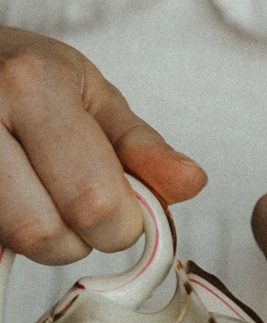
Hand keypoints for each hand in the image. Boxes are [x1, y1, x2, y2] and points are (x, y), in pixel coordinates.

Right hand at [0, 29, 204, 262]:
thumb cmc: (32, 80)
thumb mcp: (94, 96)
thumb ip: (143, 148)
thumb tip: (191, 182)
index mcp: (33, 86)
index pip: (96, 203)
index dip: (121, 222)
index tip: (117, 202)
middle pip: (50, 233)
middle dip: (79, 235)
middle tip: (73, 198)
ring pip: (20, 242)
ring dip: (46, 238)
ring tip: (43, 195)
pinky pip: (1, 240)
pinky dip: (18, 233)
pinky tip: (19, 199)